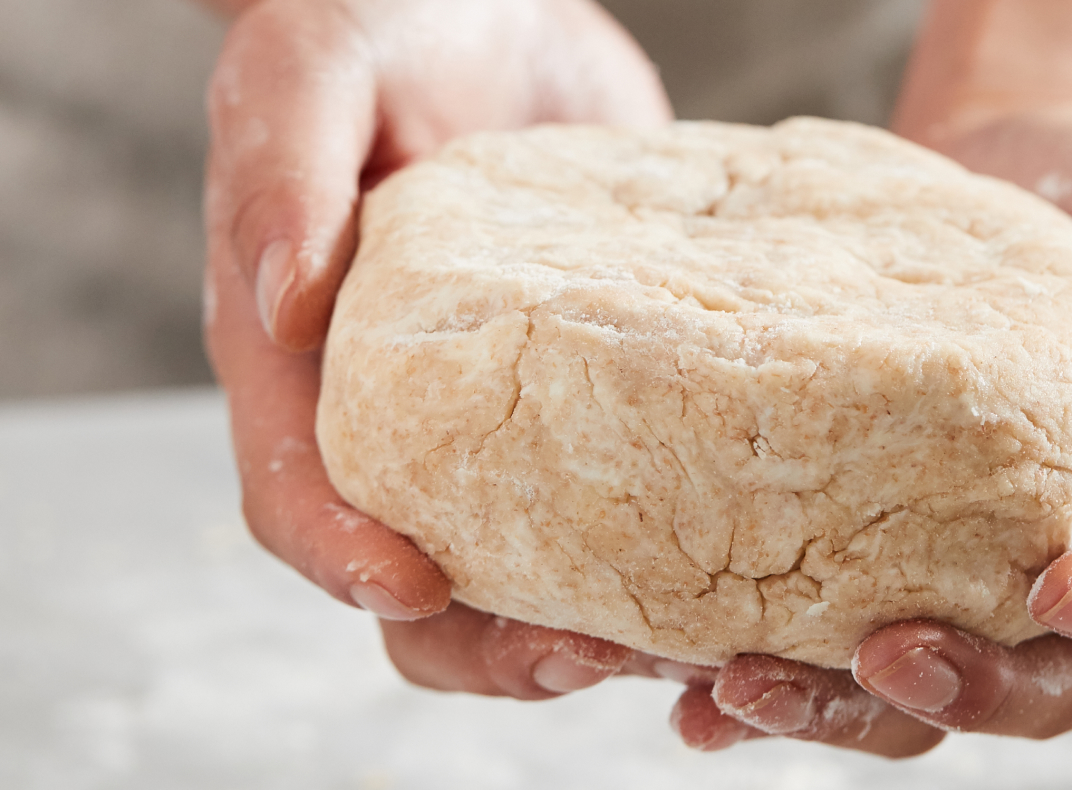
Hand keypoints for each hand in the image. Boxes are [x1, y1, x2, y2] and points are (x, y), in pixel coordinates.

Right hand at [204, 0, 670, 697]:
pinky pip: (621, 507)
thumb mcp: (312, 68)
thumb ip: (281, 172)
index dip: (340, 557)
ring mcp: (499, 424)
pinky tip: (738, 571)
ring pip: (524, 575)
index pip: (295, 494)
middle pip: (413, 584)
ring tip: (677, 639)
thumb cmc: (383, 29)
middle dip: (485, 641)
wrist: (495, 9)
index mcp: (304, 363)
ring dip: (588, 628)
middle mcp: (399, 419)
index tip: (413, 586)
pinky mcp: (595, 401)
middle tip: (584, 649)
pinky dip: (668, 559)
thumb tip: (283, 299)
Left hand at [669, 110, 1071, 756]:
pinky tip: (678, 683)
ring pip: (909, 690)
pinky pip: (813, 633)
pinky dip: (755, 671)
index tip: (1065, 586)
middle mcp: (1061, 572)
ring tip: (739, 693)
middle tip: (881, 663)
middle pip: (1035, 685)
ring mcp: (953, 573)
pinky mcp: (858, 549)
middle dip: (960, 692)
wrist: (992, 176)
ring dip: (831, 710)